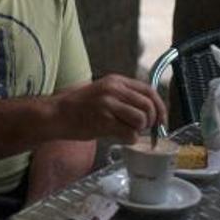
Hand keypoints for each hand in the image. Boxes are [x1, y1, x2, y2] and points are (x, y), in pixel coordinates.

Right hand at [53, 74, 167, 143]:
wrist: (57, 114)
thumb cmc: (80, 108)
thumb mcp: (104, 92)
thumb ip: (125, 97)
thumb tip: (150, 112)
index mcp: (116, 81)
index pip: (149, 91)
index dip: (160, 107)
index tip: (161, 120)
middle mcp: (114, 89)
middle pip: (148, 106)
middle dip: (152, 122)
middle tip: (143, 129)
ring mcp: (108, 104)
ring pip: (141, 120)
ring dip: (139, 130)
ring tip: (127, 131)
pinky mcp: (103, 120)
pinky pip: (129, 133)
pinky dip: (129, 139)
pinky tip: (118, 137)